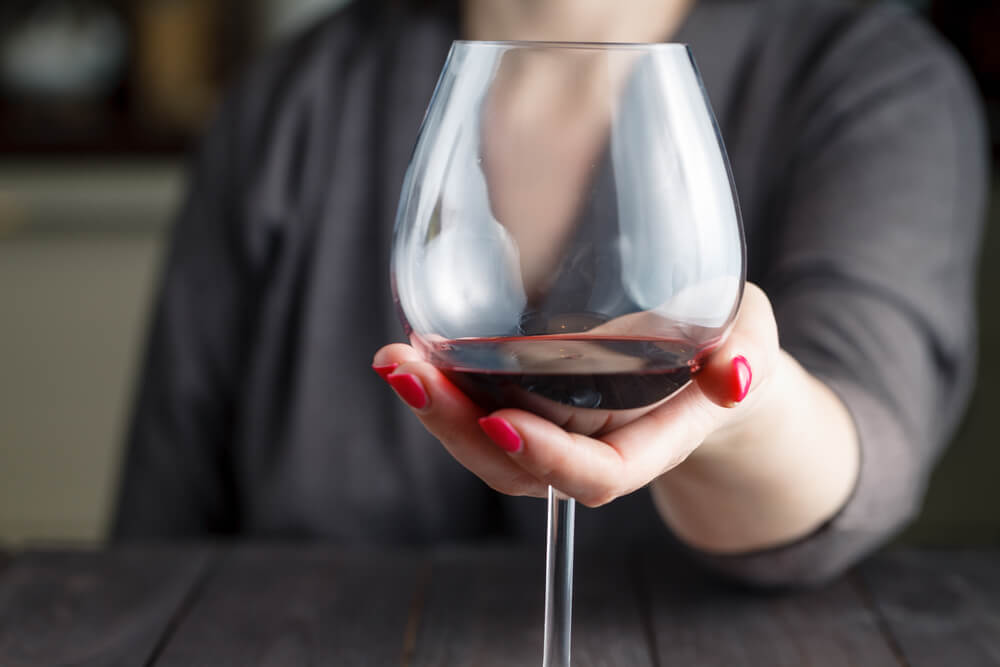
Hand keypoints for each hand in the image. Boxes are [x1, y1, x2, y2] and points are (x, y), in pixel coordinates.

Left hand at [372, 283, 778, 507]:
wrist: (710, 362)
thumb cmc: (729, 344)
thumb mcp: (749, 336)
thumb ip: (743, 353)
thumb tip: (732, 376)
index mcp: (651, 441)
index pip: (597, 472)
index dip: (548, 457)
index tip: (499, 419)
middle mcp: (595, 445)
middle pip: (520, 467)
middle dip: (458, 428)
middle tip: (408, 372)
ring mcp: (560, 429)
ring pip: (490, 446)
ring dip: (437, 409)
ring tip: (396, 361)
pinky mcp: (537, 402)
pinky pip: (485, 410)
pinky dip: (447, 387)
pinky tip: (416, 349)